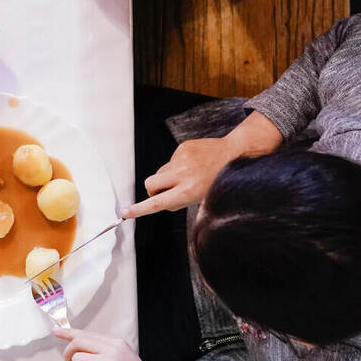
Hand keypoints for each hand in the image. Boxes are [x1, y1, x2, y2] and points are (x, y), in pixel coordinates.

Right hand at [121, 111, 282, 218]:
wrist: (236, 153)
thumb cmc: (222, 180)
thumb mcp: (204, 198)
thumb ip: (181, 201)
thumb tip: (163, 200)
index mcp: (188, 191)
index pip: (157, 202)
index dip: (139, 209)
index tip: (124, 212)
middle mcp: (182, 174)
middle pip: (150, 184)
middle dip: (153, 189)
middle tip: (167, 191)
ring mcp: (181, 158)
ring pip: (160, 172)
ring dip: (168, 177)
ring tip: (190, 176)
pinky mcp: (182, 147)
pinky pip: (171, 160)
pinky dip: (178, 165)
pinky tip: (195, 165)